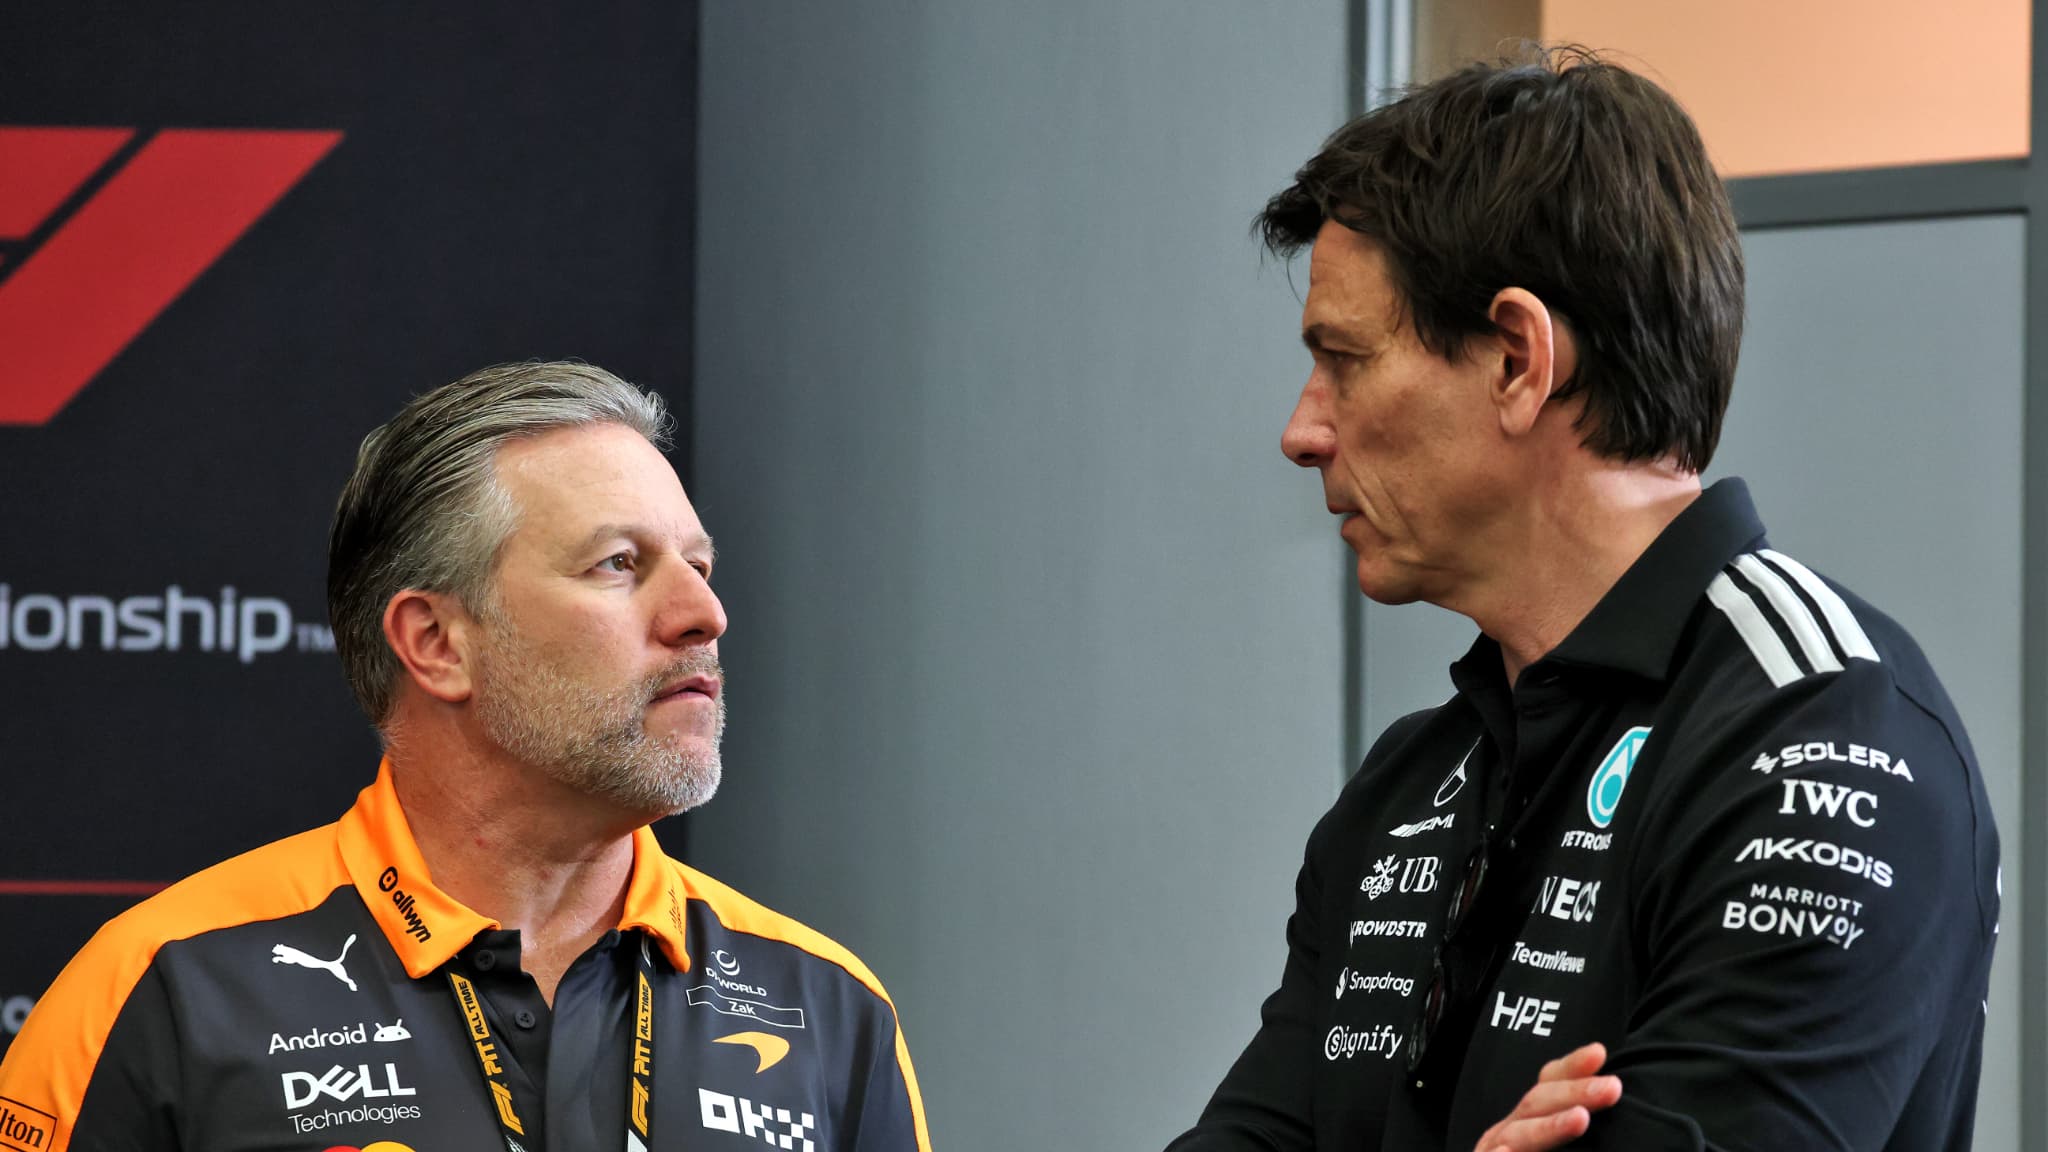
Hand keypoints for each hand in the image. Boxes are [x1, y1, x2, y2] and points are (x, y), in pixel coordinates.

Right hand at [1470, 1042, 1623, 1151]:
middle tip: (1612, 1088)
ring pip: (1519, 1134)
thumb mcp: (1554, 1142)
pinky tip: (1509, 1151)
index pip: (1548, 1084)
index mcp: (1528, 1122)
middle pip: (1537, 1103)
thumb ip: (1574, 1126)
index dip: (1571, 1067)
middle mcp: (1508, 1133)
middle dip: (1575, 1092)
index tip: (1599, 1053)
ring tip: (1579, 1119)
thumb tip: (1611, 1096)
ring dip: (1550, 1126)